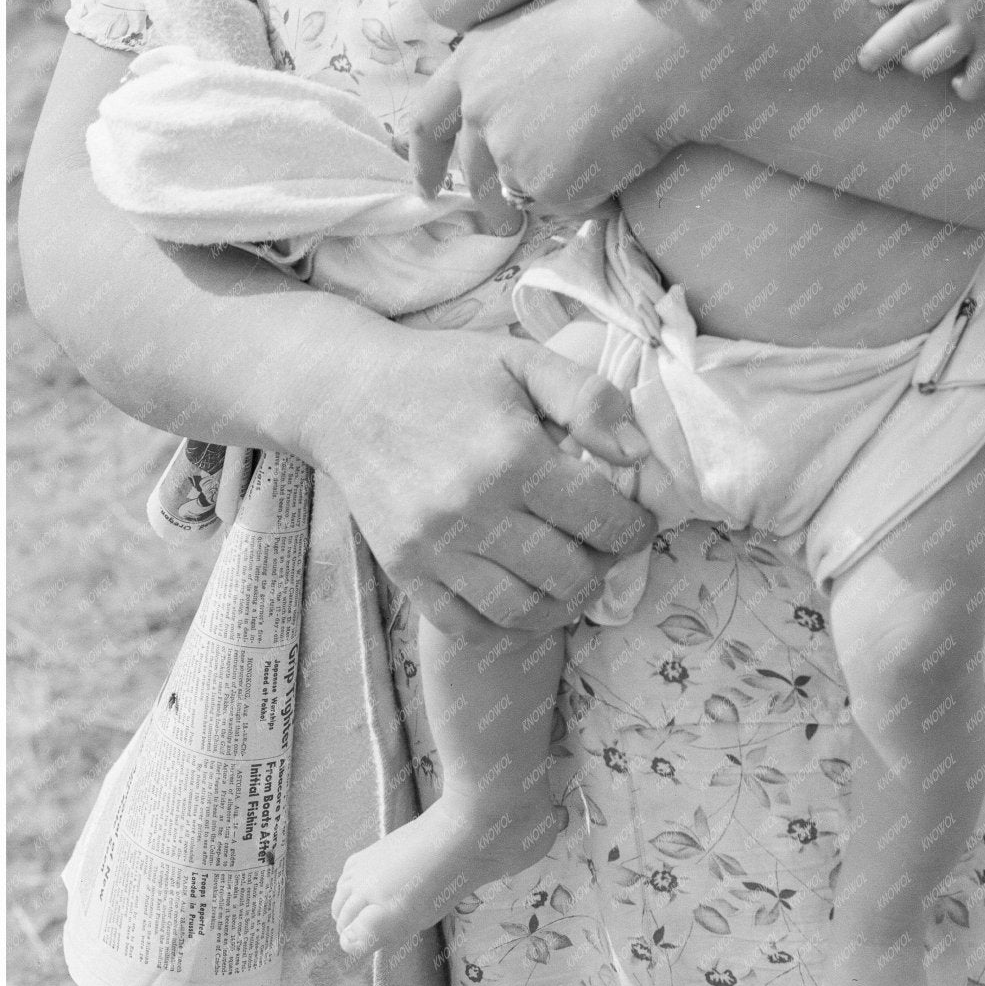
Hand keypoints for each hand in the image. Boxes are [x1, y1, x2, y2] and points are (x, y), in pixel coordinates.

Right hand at [299, 318, 657, 638]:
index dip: (634, 526)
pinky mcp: (403, 571)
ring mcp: (433, 548)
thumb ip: (587, 398)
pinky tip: (523, 598)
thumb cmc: (443, 372)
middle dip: (604, 566)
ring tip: (574, 580)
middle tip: (607, 549)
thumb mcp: (521, 360)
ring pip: (522, 610)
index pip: (600, 517)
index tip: (638, 521)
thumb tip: (639, 452)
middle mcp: (473, 510)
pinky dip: (504, 624)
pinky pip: (466, 625)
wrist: (346, 394)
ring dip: (562, 604)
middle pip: (568, 574)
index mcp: (512, 455)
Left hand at [411, 0, 685, 214]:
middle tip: (506, 225)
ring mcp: (508, 146)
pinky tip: (624, 158)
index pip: (428, 121)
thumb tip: (523, 119)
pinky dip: (595, 193)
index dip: (425, 160)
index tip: (428, 189)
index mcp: (474, 61)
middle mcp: (479, 106)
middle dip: (486, 205)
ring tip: (605, 158)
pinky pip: (570, 202)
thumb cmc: (621, 23)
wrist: (658, 44)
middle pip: (473, 171)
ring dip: (556, 188)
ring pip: (526, 188)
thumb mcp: (544, 33)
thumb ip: (515, 75)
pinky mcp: (543, 181)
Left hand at [859, 0, 984, 101]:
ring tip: (913, 63)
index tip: (876, 3)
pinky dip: (964, 89)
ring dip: (916, 65)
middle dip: (878, 49)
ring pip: (929, 59)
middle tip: (866, 61)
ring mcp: (975, 23)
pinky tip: (957, 84)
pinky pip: (976, 80)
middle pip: (903, 29)